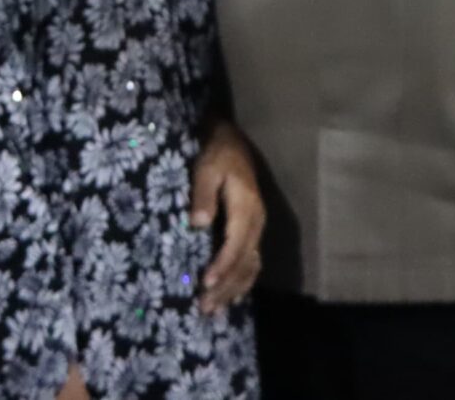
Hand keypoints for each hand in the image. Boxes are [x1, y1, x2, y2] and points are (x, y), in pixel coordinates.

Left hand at [188, 122, 265, 313]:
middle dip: (225, 287)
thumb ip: (203, 195)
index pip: (236, 245)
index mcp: (246, 208)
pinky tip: (231, 297)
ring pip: (250, 267)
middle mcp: (256, 223)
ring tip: (214, 310)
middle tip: (204, 308)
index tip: (206, 284)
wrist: (232, 143)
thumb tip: (197, 224)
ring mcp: (257, 229)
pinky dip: (242, 282)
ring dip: (233, 290)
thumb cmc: (217, 155)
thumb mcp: (206, 168)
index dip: (222, 266)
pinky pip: (252, 263)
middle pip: (244, 262)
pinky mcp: (252, 232)